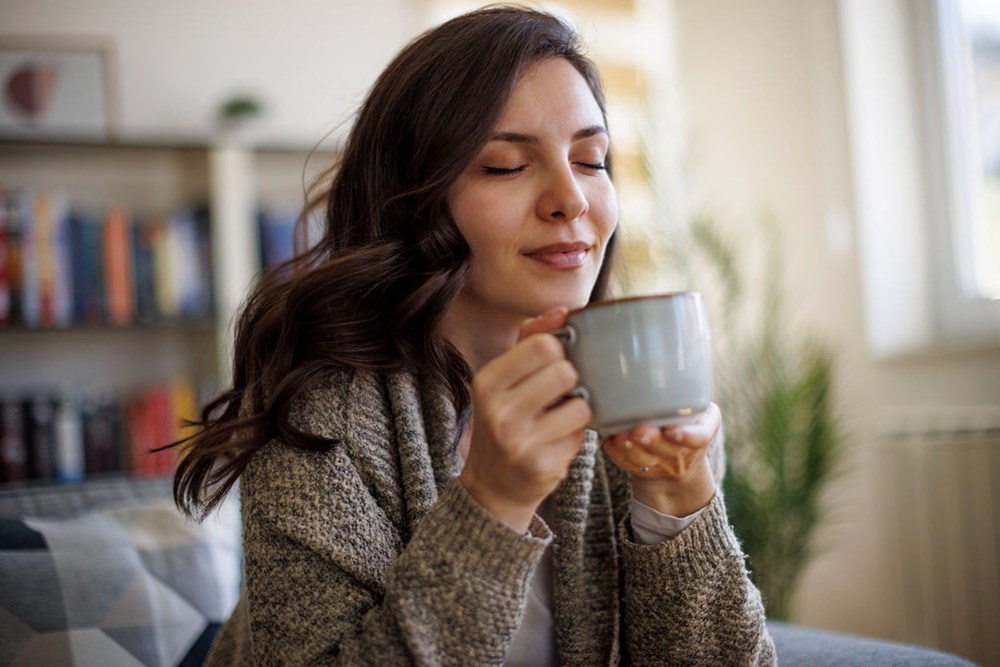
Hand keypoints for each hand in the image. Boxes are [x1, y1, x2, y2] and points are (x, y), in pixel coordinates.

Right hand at [458, 307, 591, 532]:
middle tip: (560, 392)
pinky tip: (558, 439)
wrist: (493, 483)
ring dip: (578, 408)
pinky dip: (577, 434)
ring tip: (561, 416)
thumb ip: (530, 339)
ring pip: (581, 404)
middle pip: (565, 371)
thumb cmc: (505, 419)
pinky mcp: (542, 466)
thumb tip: (563, 311)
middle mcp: (499, 411)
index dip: (559, 349)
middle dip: (571, 379)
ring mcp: (520, 442)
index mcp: (487, 381)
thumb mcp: (504, 378)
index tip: (554, 361)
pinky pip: (582, 434)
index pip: (542, 345)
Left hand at [602, 403, 720, 516]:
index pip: (700, 437)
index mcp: (704, 429)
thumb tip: (658, 377)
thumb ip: (684, 398)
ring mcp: (664, 467)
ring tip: (621, 437)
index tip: (674, 432)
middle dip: (652, 440)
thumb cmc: (686, 421)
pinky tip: (610, 442)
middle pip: (669, 450)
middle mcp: (686, 453)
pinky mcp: (641, 472)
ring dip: (631, 449)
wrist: (679, 461)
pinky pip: (627, 465)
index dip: (687, 436)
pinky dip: (617, 454)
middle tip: (638, 431)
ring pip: (645, 460)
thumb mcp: (699, 409)